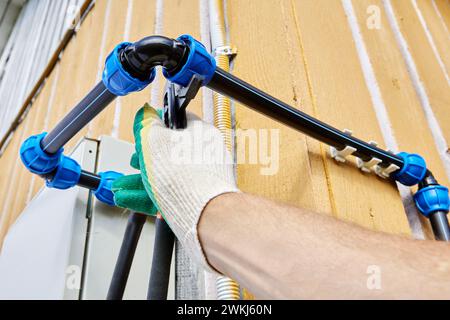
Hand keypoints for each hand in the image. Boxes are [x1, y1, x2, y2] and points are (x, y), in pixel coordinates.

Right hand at [113, 104, 238, 271]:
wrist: (204, 215)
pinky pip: (172, 193)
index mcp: (201, 133)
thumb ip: (146, 126)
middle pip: (169, 152)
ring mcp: (203, 178)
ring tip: (121, 187)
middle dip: (144, 159)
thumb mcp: (154, 141)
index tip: (142, 133)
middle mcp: (205, 154)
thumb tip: (145, 114)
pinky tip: (130, 198)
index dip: (156, 126)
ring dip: (141, 181)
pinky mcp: (199, 199)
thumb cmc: (184, 176)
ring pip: (167, 175)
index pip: (176, 122)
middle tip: (133, 162)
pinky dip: (150, 195)